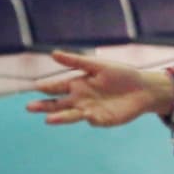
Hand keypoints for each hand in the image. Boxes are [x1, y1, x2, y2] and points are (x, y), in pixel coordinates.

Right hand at [25, 50, 170, 126]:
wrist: (144, 89)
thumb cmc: (122, 74)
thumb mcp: (99, 65)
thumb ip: (77, 61)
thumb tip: (53, 54)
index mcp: (77, 84)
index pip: (57, 86)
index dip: (47, 86)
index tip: (36, 86)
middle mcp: (80, 98)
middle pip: (57, 103)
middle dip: (44, 106)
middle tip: (29, 107)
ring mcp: (90, 110)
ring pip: (71, 114)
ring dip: (60, 117)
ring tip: (48, 119)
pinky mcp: (102, 119)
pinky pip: (93, 120)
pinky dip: (89, 118)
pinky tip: (87, 116)